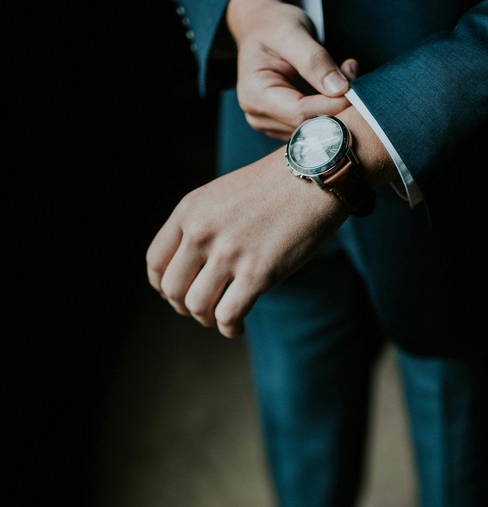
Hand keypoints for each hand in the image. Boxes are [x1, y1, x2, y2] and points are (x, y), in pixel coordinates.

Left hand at [146, 147, 348, 337]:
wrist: (313, 178)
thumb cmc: (272, 188)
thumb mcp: (221, 195)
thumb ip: (199, 225)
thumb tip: (190, 267)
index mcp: (189, 211)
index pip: (155, 261)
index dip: (162, 285)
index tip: (177, 293)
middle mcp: (202, 232)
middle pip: (173, 289)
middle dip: (184, 306)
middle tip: (202, 308)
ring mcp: (229, 254)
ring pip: (197, 306)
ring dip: (207, 319)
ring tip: (222, 316)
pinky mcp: (257, 274)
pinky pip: (228, 316)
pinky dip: (229, 328)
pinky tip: (238, 326)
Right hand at [227, 0, 358, 139]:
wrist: (261, 26)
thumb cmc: (272, 25)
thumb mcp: (291, 33)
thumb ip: (314, 61)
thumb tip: (339, 89)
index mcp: (255, 95)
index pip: (300, 113)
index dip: (331, 106)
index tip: (353, 89)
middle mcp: (260, 115)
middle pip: (309, 125)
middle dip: (336, 104)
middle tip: (351, 72)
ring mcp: (273, 123)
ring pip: (316, 127)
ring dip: (336, 105)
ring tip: (343, 72)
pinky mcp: (286, 122)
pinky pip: (316, 123)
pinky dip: (331, 106)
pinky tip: (334, 83)